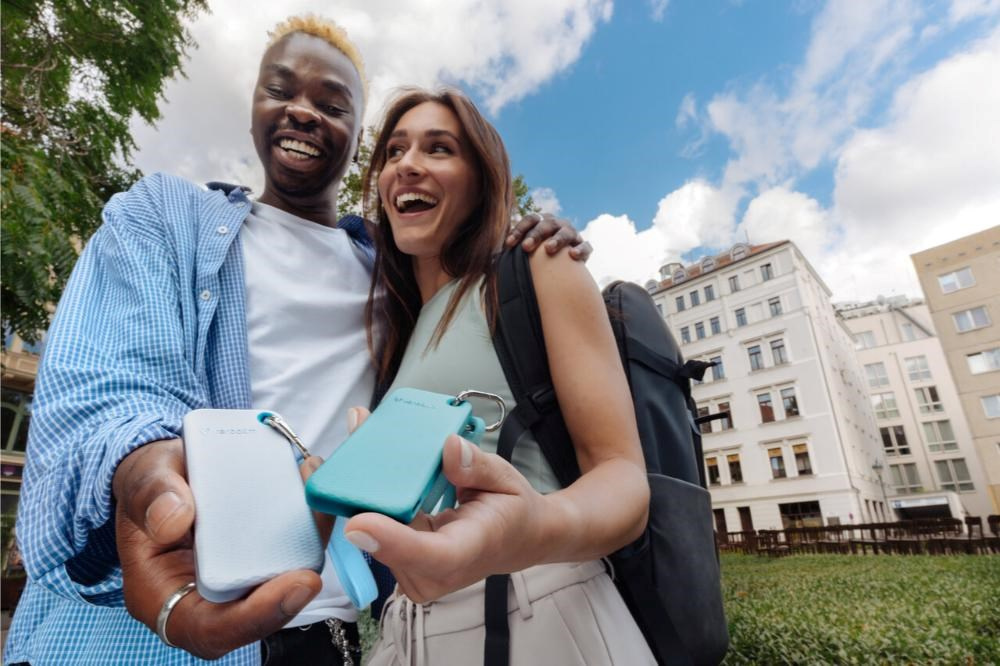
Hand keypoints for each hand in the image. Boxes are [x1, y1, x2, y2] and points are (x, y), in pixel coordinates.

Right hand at [113, 438, 325, 658]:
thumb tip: (174, 518)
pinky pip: (286, 559)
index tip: (294, 586)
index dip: (255, 616)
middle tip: (316, 566)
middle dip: (290, 594)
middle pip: (254, 615)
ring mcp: (232, 582)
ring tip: (320, 511)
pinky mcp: (256, 561)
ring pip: (277, 586)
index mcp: (160, 595)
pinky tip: (315, 498)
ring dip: (306, 555)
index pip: (209, 629)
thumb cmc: (151, 486)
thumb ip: (152, 495)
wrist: (166, 474)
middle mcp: (200, 598)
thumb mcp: (143, 479)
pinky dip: (306, 534)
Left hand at [342, 428, 553, 602]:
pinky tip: (357, 471)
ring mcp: (418, 574)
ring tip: (356, 448)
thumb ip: (477, 466)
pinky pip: (375, 536)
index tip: (357, 524)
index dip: (393, 542)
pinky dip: (365, 504)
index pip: (431, 556)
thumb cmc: (509, 509)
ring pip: (374, 540)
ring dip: (358, 499)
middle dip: (361, 502)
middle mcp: (439, 573)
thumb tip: (449, 448)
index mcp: (471, 550)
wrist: (516, 539)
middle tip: (343, 452)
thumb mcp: (504, 479)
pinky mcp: (402, 566)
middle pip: (389, 546)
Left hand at [506, 212, 591, 260]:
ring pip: (566, 232)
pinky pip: (585, 246)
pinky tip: (573, 256)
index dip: (519, 230)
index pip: (530, 220)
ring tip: (548, 249)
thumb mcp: (522, 255)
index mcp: (541, 222)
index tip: (509, 244)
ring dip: (557, 239)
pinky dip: (581, 249)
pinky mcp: (584, 248)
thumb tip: (487, 263)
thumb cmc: (536, 259)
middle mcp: (557, 225)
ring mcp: (572, 235)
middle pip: (547, 224)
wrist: (562, 268)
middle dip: (536, 234)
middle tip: (526, 247)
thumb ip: (507, 256)